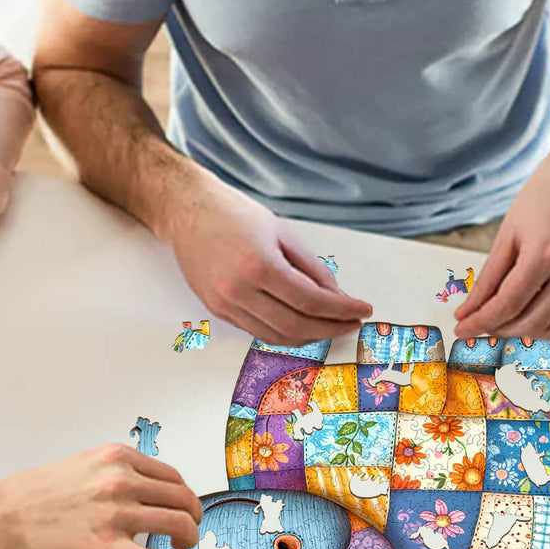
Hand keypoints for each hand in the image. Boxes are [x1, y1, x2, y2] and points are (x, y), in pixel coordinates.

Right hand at [0, 444, 203, 548]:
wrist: (5, 513)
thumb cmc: (40, 492)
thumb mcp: (87, 464)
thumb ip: (120, 471)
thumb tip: (148, 489)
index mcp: (118, 458)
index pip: (172, 476)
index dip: (185, 494)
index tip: (185, 506)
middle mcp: (122, 481)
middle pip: (181, 498)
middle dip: (193, 516)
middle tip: (191, 529)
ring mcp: (116, 513)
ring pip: (177, 523)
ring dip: (188, 538)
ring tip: (183, 547)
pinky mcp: (106, 546)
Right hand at [158, 170, 371, 344]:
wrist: (187, 211)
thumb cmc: (234, 214)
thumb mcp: (283, 232)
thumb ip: (312, 268)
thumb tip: (337, 296)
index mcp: (259, 265)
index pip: (311, 301)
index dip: (342, 310)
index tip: (362, 310)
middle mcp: (239, 290)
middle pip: (296, 326)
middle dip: (330, 328)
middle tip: (350, 323)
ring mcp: (224, 304)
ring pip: (276, 336)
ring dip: (308, 336)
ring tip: (329, 326)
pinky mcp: (216, 310)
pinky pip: (257, 331)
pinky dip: (283, 332)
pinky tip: (301, 323)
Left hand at [453, 129, 549, 338]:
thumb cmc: (546, 194)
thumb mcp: (508, 232)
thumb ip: (489, 276)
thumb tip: (469, 309)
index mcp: (544, 253)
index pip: (507, 303)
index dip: (480, 321)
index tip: (461, 328)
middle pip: (530, 322)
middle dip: (498, 330)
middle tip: (477, 325)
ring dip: (522, 334)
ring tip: (500, 323)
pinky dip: (545, 325)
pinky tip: (525, 316)